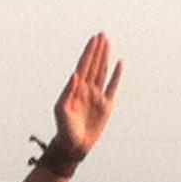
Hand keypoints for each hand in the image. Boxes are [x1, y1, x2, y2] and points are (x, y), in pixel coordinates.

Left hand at [52, 33, 122, 159]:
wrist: (73, 146)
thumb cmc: (64, 130)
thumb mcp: (61, 111)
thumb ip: (67, 92)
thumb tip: (75, 74)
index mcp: (75, 89)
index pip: (83, 66)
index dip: (89, 52)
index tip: (94, 39)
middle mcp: (86, 90)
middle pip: (94, 65)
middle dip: (97, 50)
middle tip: (101, 34)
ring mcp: (96, 96)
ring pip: (102, 72)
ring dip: (105, 58)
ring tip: (108, 43)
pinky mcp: (106, 106)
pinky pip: (112, 86)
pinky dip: (116, 75)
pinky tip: (119, 64)